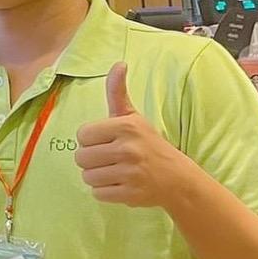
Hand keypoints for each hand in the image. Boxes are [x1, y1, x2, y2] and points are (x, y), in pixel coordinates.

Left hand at [69, 64, 200, 212]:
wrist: (176, 177)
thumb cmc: (149, 144)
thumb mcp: (133, 116)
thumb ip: (118, 92)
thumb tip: (118, 64)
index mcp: (125, 126)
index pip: (82, 135)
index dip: (90, 140)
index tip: (104, 142)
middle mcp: (127, 149)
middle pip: (81, 157)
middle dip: (91, 160)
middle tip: (107, 159)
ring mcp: (129, 173)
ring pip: (87, 177)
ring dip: (96, 176)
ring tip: (113, 172)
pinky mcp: (129, 194)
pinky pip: (98, 194)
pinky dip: (105, 191)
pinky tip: (119, 184)